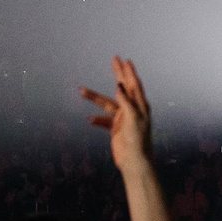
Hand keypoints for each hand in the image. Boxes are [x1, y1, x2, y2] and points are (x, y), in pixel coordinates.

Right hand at [81, 56, 155, 172]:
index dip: (129, 72)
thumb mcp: (133, 118)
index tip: (124, 60)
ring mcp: (123, 118)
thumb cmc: (137, 139)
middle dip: (118, 73)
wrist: (133, 161)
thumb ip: (126, 101)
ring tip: (81, 90)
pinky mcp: (115, 128)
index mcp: (140, 105)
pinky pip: (104, 120)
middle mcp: (132, 109)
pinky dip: (97, 119)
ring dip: (95, 98)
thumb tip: (119, 85)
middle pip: (123, 88)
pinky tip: (90, 119)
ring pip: (107, 104)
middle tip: (114, 59)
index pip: (134, 84)